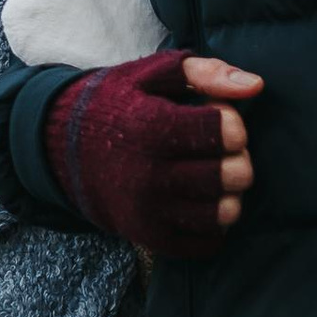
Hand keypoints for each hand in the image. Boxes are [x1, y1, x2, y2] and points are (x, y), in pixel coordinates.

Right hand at [42, 50, 261, 257]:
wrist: (61, 149)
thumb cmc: (117, 104)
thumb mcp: (154, 75)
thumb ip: (207, 73)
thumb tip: (255, 86)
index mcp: (152, 126)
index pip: (227, 131)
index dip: (233, 124)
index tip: (218, 120)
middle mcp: (150, 173)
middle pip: (232, 175)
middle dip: (239, 159)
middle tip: (223, 152)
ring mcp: (148, 210)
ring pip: (224, 213)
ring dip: (231, 194)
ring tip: (215, 178)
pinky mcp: (148, 237)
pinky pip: (205, 244)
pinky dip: (214, 226)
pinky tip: (202, 203)